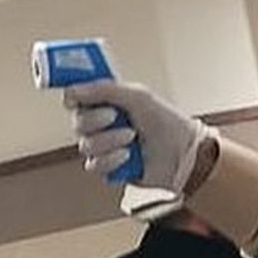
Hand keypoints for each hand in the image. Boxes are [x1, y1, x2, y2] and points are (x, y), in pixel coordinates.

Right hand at [64, 81, 209, 194]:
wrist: (184, 154)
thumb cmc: (166, 122)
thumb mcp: (138, 97)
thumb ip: (104, 90)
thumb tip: (73, 89)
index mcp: (108, 102)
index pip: (76, 97)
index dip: (73, 97)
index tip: (75, 99)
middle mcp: (103, 124)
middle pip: (77, 122)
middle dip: (96, 120)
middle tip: (114, 116)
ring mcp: (105, 147)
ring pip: (85, 145)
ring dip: (109, 140)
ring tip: (132, 137)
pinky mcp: (109, 168)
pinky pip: (95, 165)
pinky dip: (112, 159)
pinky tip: (129, 156)